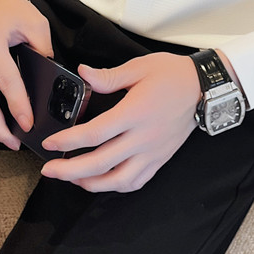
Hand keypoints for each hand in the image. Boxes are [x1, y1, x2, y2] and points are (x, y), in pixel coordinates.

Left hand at [40, 52, 200, 192]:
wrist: (204, 88)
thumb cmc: (173, 75)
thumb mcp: (139, 67)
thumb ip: (108, 76)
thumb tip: (83, 74)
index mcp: (134, 112)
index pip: (94, 134)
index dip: (68, 141)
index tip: (50, 143)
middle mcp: (143, 137)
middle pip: (100, 163)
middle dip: (69, 171)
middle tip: (49, 170)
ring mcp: (152, 152)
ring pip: (117, 180)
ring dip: (91, 184)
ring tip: (73, 178)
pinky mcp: (160, 159)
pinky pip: (136, 181)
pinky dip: (116, 186)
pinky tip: (103, 180)